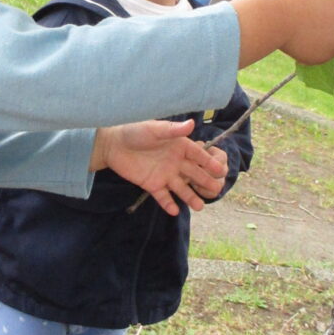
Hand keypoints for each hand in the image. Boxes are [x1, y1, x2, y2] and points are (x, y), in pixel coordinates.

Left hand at [91, 120, 226, 215]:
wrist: (113, 144)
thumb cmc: (134, 131)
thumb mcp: (154, 129)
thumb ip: (172, 130)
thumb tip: (192, 123)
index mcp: (178, 146)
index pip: (197, 155)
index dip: (209, 162)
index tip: (220, 169)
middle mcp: (175, 161)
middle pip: (193, 173)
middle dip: (205, 181)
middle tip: (217, 189)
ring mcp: (164, 174)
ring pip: (181, 187)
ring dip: (190, 197)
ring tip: (200, 207)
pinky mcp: (151, 184)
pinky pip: (162, 196)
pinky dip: (168, 203)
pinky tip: (175, 211)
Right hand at [233, 0, 333, 67]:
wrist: (275, 17)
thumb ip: (327, 1)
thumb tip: (328, 9)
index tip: (330, 18)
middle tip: (320, 30)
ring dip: (323, 42)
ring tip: (299, 32)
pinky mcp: (327, 57)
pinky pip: (320, 56)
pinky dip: (311, 52)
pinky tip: (296, 42)